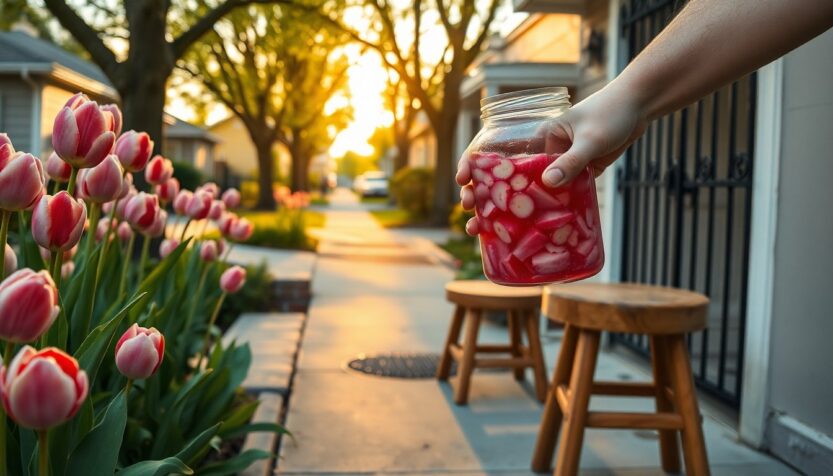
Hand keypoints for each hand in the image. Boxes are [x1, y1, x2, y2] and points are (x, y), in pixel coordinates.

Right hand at [455, 85, 646, 235]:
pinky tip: (532, 234)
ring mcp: (558, 168)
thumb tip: (548, 183)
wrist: (638, 107)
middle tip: (471, 220)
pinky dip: (543, 214)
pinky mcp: (576, 177)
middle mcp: (542, 154)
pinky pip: (555, 199)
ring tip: (488, 233)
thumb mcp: (590, 138)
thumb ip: (571, 161)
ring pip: (528, 193)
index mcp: (538, 137)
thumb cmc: (611, 113)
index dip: (473, 167)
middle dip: (485, 199)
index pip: (496, 153)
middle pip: (507, 180)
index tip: (463, 182)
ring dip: (511, 213)